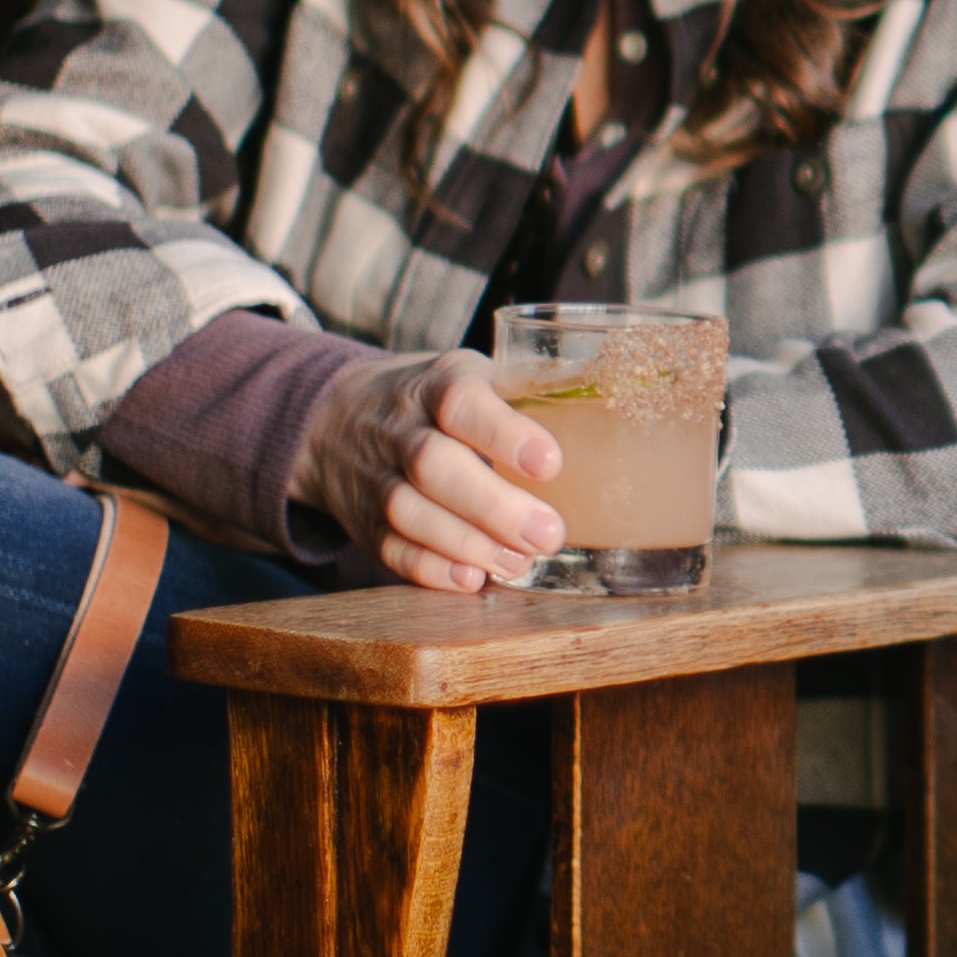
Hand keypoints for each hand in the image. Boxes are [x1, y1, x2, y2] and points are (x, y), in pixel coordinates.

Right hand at [290, 350, 566, 594]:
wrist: (336, 418)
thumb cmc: (436, 401)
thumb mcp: (473, 376)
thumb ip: (530, 390)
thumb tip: (620, 401)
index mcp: (435, 384)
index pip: (462, 402)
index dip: (504, 434)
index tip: (550, 463)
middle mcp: (399, 428)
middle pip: (434, 466)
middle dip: (494, 507)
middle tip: (549, 534)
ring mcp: (375, 477)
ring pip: (409, 512)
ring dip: (467, 544)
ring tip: (518, 562)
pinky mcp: (363, 521)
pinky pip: (388, 548)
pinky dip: (429, 569)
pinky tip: (470, 580)